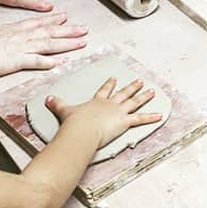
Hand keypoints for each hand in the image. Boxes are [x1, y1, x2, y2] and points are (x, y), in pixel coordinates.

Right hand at [0, 12, 87, 78]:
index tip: (64, 17)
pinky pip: (37, 61)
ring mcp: (20, 48)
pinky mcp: (16, 61)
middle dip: (68, 31)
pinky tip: (63, 62)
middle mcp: (20, 37)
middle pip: (49, 32)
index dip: (53, 20)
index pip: (37, 23)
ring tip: (81, 42)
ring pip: (49, 44)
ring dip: (67, 43)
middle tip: (83, 29)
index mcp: (12, 29)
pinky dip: (51, 62)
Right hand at [46, 77, 162, 147]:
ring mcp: (118, 112)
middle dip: (131, 87)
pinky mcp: (124, 121)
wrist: (81, 129)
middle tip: (139, 81)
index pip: (104, 90)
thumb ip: (57, 104)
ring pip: (134, 102)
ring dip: (144, 97)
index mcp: (97, 101)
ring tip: (152, 91)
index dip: (109, 84)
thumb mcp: (64, 111)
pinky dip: (150, 117)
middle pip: (123, 93)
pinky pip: (140, 119)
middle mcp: (109, 104)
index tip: (113, 78)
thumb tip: (47, 98)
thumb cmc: (74, 123)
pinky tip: (160, 115)